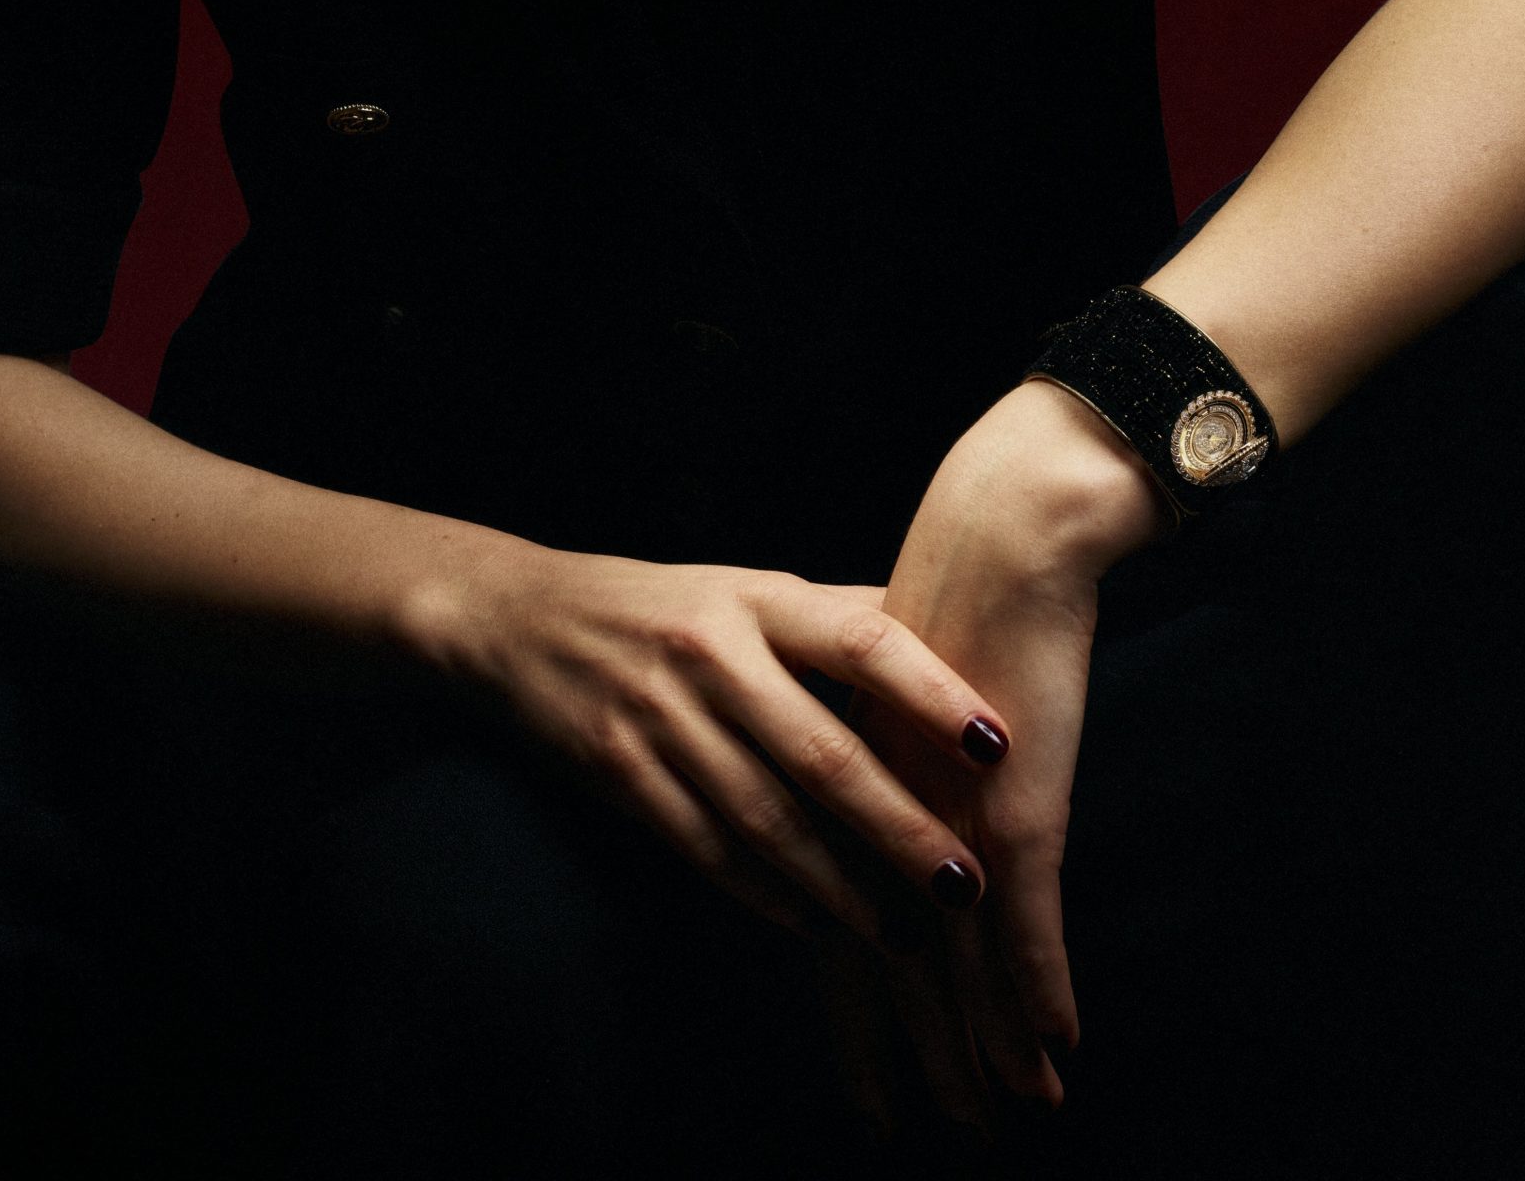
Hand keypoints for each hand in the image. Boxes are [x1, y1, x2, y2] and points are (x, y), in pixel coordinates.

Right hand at [396, 536, 1013, 956]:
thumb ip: (845, 616)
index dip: (931, 692)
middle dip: (899, 825)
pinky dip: (764, 893)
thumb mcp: (754, 590)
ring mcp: (660, 717)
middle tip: (968, 883)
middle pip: (820, 753)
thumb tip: (962, 634)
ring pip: (765, 819)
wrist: (526, 621)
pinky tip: (816, 925)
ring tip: (906, 934)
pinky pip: (705, 848)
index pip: (860, 640)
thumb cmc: (674, 607)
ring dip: (841, 886)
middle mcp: (711, 654)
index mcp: (759, 599)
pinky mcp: (619, 774)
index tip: (998, 744)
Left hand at [828, 380, 1162, 1134]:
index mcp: (855, 799)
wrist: (1002, 539)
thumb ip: (900, 763)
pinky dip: (1040, 991)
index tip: (868, 1094)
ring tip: (1009, 1117)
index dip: (857, 1020)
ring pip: (961, 966)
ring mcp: (950, 816)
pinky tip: (1057, 1049)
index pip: (843, 934)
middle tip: (944, 1132)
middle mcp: (890, 819)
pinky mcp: (1012, 802)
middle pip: (896, 969)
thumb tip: (906, 810)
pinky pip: (1027, 922)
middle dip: (920, 1057)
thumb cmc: (962, 601)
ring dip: (987, 1049)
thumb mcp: (911, 701)